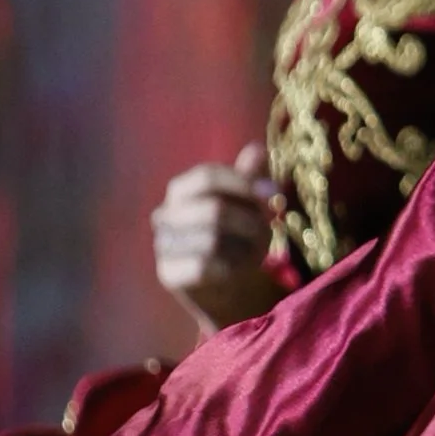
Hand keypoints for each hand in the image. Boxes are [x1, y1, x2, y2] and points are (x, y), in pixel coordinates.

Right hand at [152, 142, 280, 335]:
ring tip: (249, 255)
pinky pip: (203, 266)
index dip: (242, 183)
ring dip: (242, 249)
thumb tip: (257, 149)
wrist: (227, 287)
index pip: (207, 176)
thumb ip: (250, 178)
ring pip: (211, 240)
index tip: (273, 194)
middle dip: (248, 222)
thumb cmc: (237, 237)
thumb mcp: (249, 206)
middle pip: (213, 209)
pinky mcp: (167, 273)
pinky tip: (232, 272)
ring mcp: (162, 244)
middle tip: (265, 234)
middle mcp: (165, 213)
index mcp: (182, 189)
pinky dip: (227, 269)